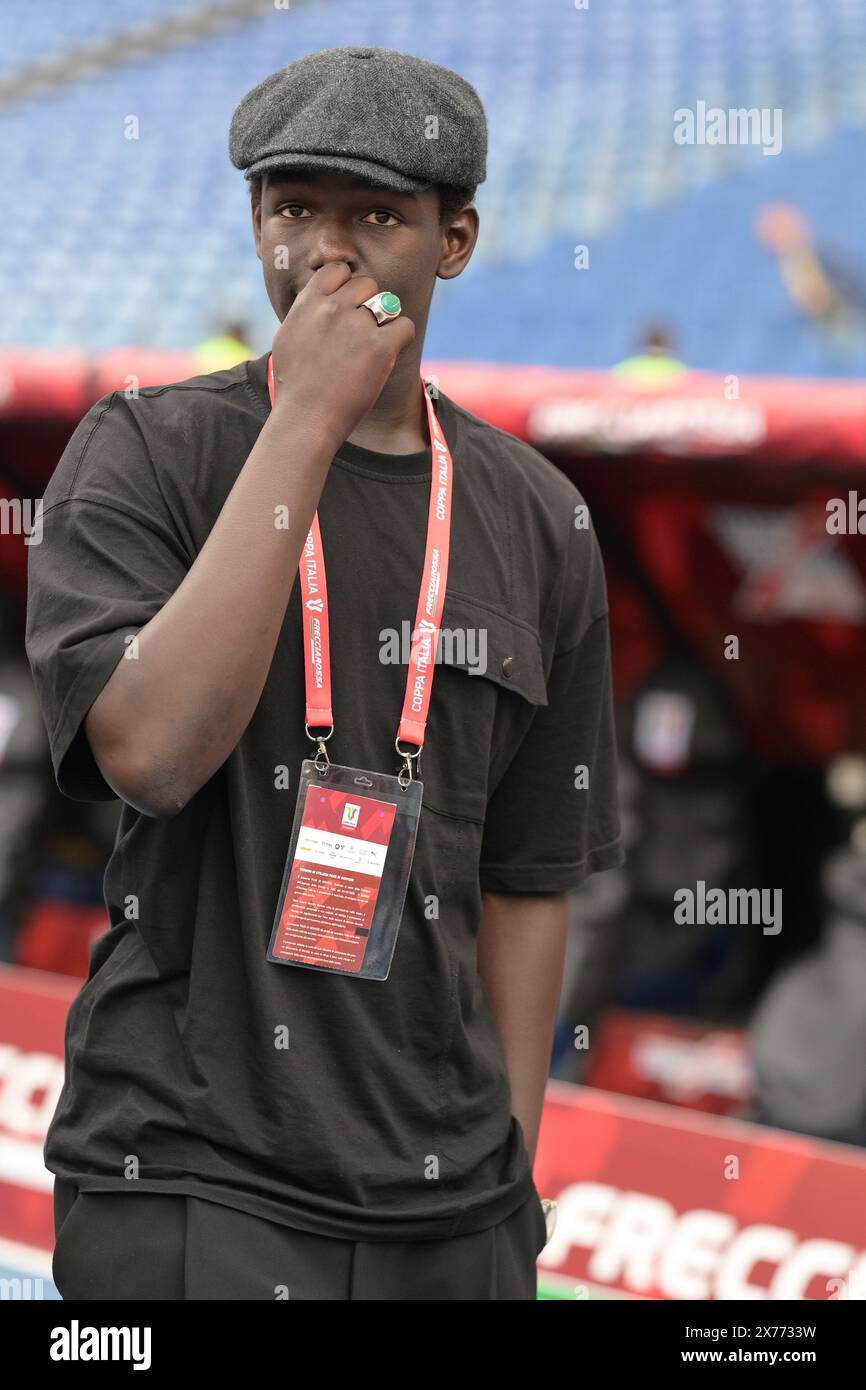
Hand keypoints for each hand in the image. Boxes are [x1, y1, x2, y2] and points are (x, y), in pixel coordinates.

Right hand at [269, 262, 415, 449]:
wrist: (306, 419)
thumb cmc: (294, 387)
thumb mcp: (287, 338)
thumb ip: (305, 313)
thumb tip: (317, 300)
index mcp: (309, 303)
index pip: (338, 270)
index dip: (347, 286)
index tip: (348, 307)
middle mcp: (333, 308)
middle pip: (366, 284)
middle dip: (368, 304)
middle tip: (362, 333)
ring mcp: (357, 326)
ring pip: (387, 303)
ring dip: (385, 321)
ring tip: (373, 347)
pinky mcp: (379, 347)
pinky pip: (404, 326)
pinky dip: (402, 339)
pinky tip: (389, 355)